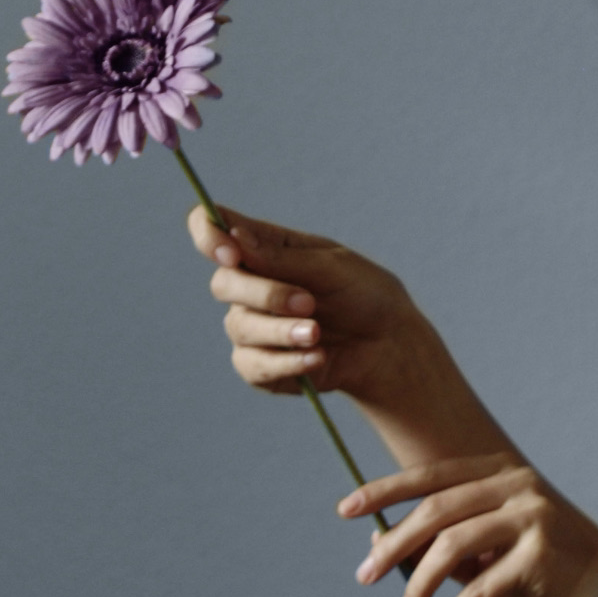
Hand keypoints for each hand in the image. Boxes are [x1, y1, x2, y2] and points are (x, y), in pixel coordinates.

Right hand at [185, 205, 505, 460]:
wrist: (389, 345)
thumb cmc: (364, 293)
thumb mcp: (332, 266)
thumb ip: (282, 256)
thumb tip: (234, 237)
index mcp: (262, 247)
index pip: (210, 230)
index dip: (208, 236)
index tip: (230, 252)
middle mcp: (249, 285)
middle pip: (223, 283)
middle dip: (265, 294)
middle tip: (309, 302)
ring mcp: (251, 326)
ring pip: (239, 327)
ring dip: (281, 332)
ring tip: (318, 335)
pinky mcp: (259, 366)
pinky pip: (253, 366)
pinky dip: (287, 363)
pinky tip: (319, 359)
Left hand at [340, 452, 597, 596]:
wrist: (596, 585)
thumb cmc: (527, 562)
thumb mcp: (479, 546)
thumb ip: (434, 540)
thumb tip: (375, 541)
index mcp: (496, 471)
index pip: (429, 476)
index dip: (384, 491)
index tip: (345, 508)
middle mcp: (515, 486)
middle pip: (435, 510)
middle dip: (393, 544)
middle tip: (364, 574)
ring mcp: (532, 518)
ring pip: (453, 547)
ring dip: (419, 583)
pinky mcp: (540, 557)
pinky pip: (481, 589)